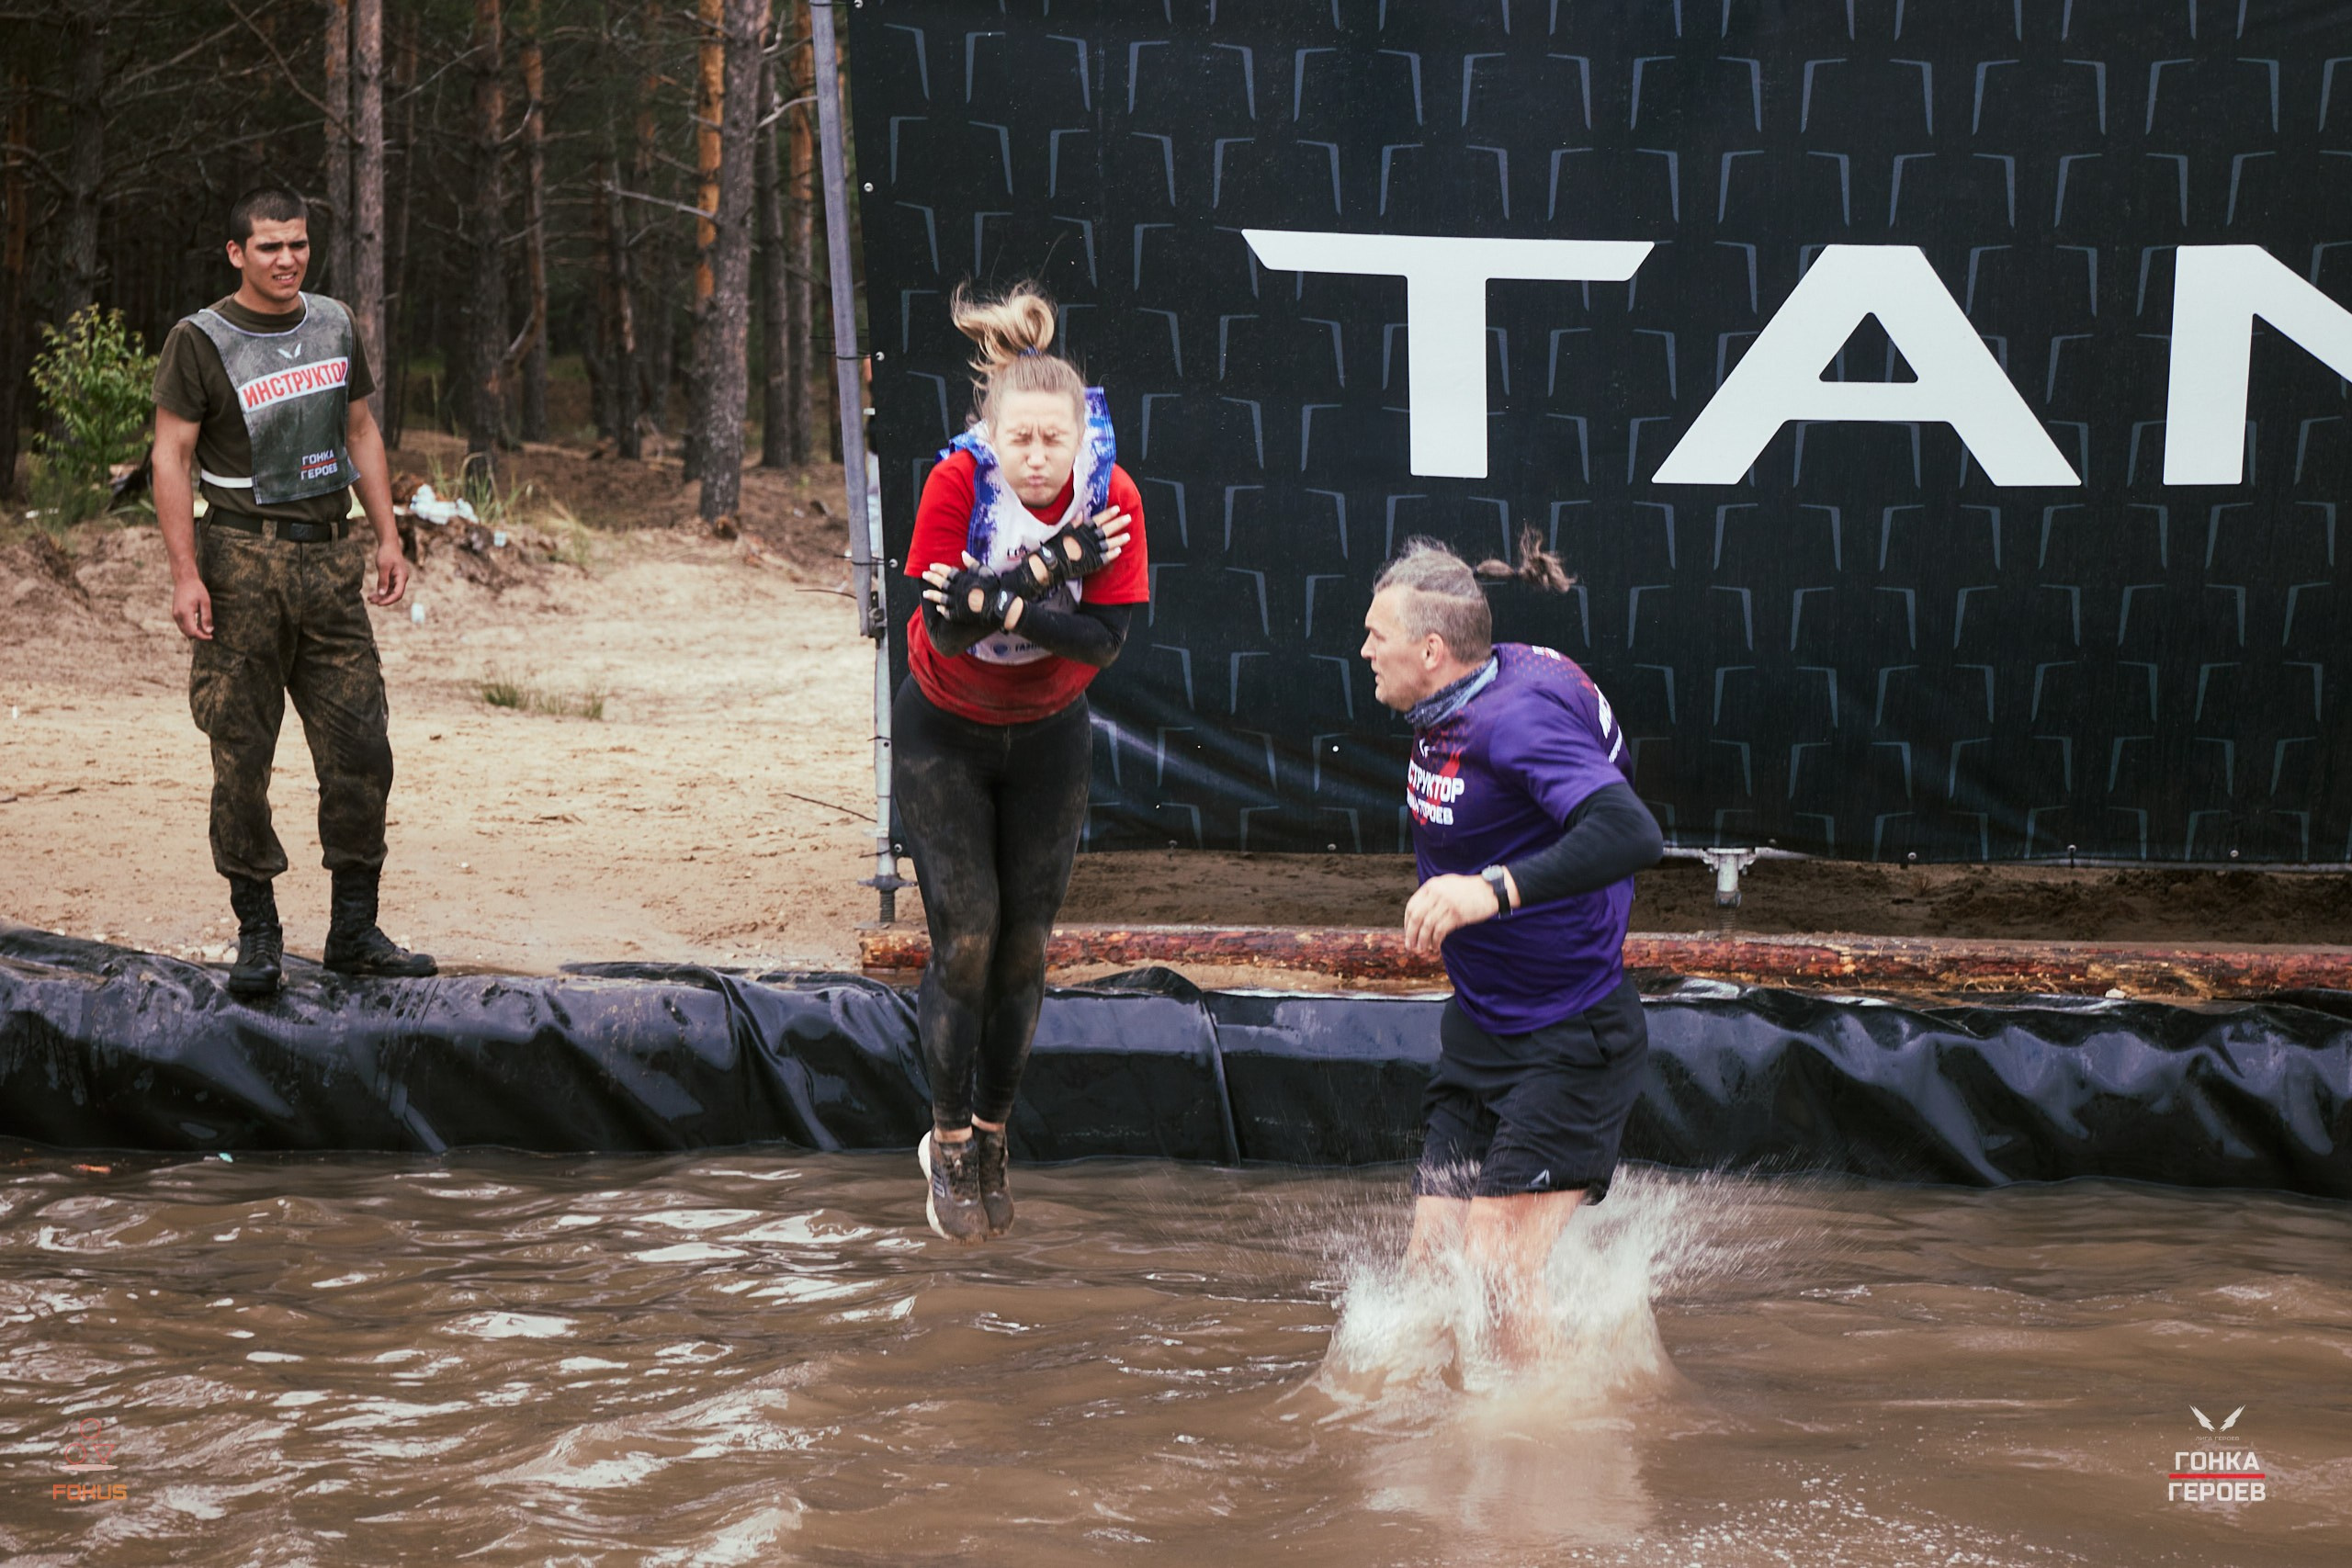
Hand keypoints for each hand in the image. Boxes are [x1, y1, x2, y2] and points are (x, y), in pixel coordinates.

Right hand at [171, 576, 213, 640]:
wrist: (185, 580)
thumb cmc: (197, 589)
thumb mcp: (205, 602)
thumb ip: (206, 617)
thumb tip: (209, 631)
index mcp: (185, 613)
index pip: (192, 632)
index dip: (202, 637)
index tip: (211, 636)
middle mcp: (177, 615)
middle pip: (187, 633)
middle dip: (199, 636)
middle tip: (210, 633)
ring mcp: (175, 615)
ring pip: (184, 631)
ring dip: (194, 632)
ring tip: (205, 628)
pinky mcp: (175, 613)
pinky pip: (182, 626)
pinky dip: (190, 628)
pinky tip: (199, 624)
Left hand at [367, 540, 409, 605]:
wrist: (388, 543)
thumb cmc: (386, 553)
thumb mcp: (383, 567)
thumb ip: (383, 581)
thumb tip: (382, 594)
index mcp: (402, 577)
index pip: (398, 594)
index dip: (389, 600)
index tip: (378, 604)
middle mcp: (402, 579)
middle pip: (395, 595)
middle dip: (384, 599)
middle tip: (371, 601)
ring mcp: (398, 579)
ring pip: (391, 592)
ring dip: (381, 596)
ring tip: (370, 599)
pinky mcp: (393, 577)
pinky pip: (388, 587)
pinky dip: (381, 591)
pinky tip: (373, 594)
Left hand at [921, 553, 1013, 627]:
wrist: (996, 605)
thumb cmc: (992, 587)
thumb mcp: (983, 571)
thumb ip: (972, 563)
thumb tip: (963, 553)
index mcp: (962, 579)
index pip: (947, 572)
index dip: (939, 568)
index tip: (931, 566)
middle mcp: (957, 590)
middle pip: (941, 583)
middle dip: (932, 579)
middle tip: (924, 575)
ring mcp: (957, 603)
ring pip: (941, 598)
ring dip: (932, 595)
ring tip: (925, 593)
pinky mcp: (959, 614)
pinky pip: (948, 612)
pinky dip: (943, 610)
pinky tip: (938, 608)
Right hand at [1015, 505, 1132, 593]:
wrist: (1052, 563)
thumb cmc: (1054, 547)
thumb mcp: (1062, 531)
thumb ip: (1074, 523)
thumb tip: (1082, 514)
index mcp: (1082, 530)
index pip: (1098, 520)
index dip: (1108, 514)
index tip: (1117, 508)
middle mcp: (1089, 539)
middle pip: (1106, 530)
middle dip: (1118, 523)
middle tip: (1128, 518)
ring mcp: (1092, 551)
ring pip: (1108, 543)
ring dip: (1118, 539)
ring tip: (1128, 535)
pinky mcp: (1092, 563)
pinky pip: (1105, 558)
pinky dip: (1112, 554)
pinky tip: (1119, 551)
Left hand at [1403, 873, 1505, 954]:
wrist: (1490, 890)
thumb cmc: (1468, 890)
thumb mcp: (1446, 885)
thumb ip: (1432, 895)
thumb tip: (1417, 914)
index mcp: (1432, 886)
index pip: (1411, 906)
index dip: (1407, 922)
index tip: (1408, 932)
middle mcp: (1437, 893)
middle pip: (1416, 917)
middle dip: (1411, 934)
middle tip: (1410, 946)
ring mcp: (1447, 903)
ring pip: (1427, 926)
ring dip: (1422, 940)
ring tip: (1422, 949)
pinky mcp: (1457, 914)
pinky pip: (1440, 931)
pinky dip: (1435, 941)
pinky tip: (1435, 947)